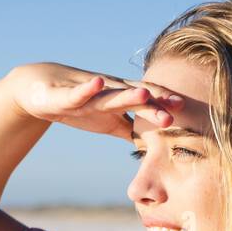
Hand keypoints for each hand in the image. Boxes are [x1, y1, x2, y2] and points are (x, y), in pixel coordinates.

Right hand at [6, 62, 184, 138]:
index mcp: (120, 99)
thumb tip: (152, 148)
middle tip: (178, 105)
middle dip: (157, 100)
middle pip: (137, 96)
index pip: (149, 102)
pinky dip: (88, 88)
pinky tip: (97, 82)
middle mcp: (108, 91)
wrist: (40, 92)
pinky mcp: (66, 95)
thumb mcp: (107, 123)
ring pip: (111, 93)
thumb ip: (129, 130)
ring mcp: (89, 92)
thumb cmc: (79, 106)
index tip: (191, 113)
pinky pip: (78, 92)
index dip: (168, 106)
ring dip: (128, 93)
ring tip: (144, 93)